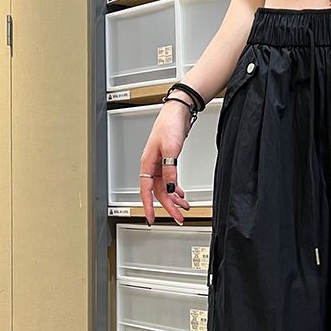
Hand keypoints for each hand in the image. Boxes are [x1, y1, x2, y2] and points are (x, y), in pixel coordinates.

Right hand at [139, 99, 193, 224]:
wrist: (178, 112)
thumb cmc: (169, 125)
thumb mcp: (171, 150)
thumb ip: (170, 172)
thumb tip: (170, 189)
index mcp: (147, 164)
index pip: (146, 191)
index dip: (148, 207)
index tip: (151, 219)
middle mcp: (152, 166)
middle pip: (159, 192)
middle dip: (168, 206)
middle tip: (178, 218)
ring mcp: (160, 164)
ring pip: (165, 188)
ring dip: (174, 199)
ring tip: (184, 208)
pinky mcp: (168, 160)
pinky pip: (170, 180)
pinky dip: (176, 189)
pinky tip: (181, 195)